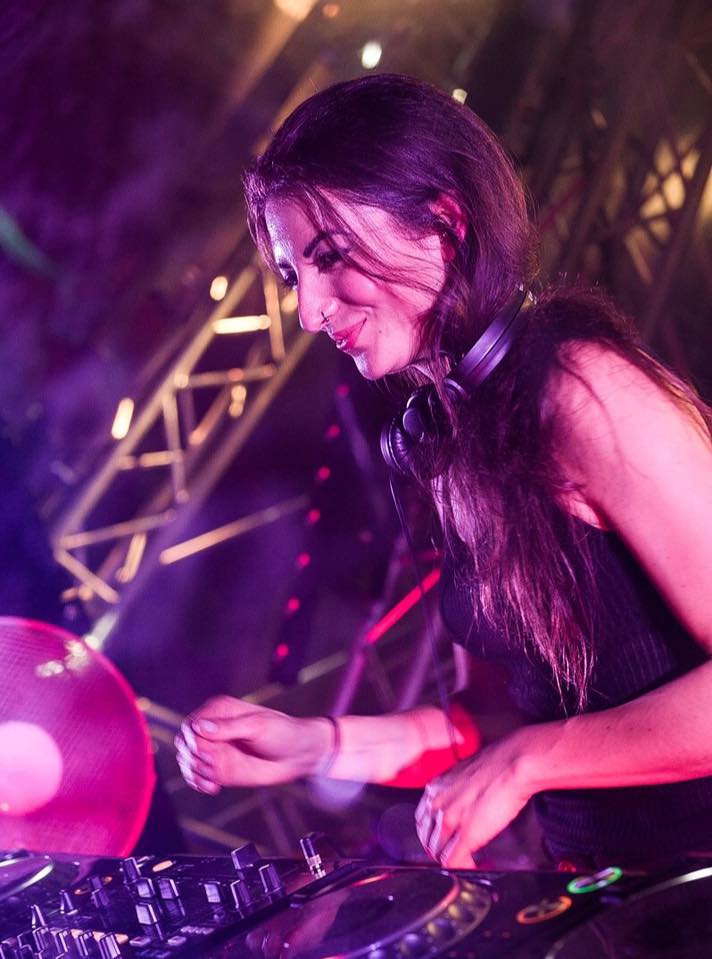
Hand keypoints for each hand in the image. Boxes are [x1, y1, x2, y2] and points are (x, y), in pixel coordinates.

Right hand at [174, 695, 331, 794]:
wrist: (300, 754)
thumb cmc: (284, 732)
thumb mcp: (258, 726)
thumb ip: (229, 727)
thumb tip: (200, 727)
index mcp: (219, 710)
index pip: (191, 725)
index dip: (194, 741)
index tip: (208, 752)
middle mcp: (213, 729)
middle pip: (185, 744)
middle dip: (193, 759)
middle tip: (212, 769)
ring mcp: (215, 749)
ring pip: (188, 762)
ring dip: (195, 773)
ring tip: (213, 782)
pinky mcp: (219, 767)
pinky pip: (197, 776)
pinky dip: (198, 783)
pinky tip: (212, 787)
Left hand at [415, 731, 531, 867]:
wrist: (513, 764)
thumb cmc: (497, 765)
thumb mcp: (465, 774)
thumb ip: (456, 789)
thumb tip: (461, 800)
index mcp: (436, 788)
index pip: (422, 819)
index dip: (431, 833)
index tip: (440, 838)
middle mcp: (438, 803)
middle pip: (427, 837)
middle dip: (437, 848)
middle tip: (451, 854)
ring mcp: (450, 820)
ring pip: (437, 851)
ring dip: (449, 859)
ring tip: (462, 862)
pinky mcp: (466, 834)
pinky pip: (453, 861)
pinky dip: (461, 868)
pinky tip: (471, 867)